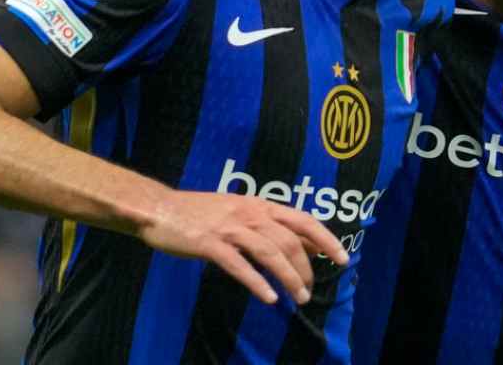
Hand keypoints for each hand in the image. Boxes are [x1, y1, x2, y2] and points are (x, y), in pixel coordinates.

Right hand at [138, 190, 348, 305]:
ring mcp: (230, 228)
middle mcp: (250, 213)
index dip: (326, 239)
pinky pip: (239, 265)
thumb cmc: (202, 213)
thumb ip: (271, 225)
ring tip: (298, 297)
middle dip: (305, 268)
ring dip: (288, 278)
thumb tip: (305, 242)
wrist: (160, 208)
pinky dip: (257, 282)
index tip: (342, 258)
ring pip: (270, 253)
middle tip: (309, 291)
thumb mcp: (242, 211)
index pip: (303, 220)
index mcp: (260, 205)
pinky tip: (269, 297)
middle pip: (290, 241)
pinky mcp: (209, 244)